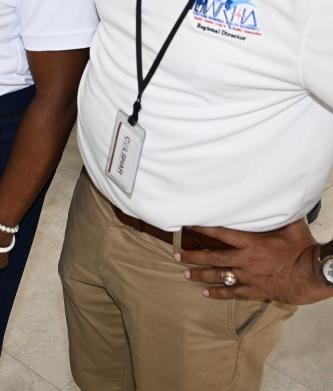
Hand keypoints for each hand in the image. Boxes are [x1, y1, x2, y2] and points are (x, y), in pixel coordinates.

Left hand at [177, 219, 332, 303]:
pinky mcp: (256, 290)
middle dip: (193, 256)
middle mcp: (245, 260)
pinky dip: (218, 294)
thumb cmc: (304, 250)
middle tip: (177, 256)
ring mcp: (249, 277)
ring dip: (200, 275)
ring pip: (219, 276)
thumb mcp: (292, 228)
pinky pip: (233, 293)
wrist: (315, 275)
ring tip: (185, 274)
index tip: (188, 225)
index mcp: (251, 243)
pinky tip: (206, 294)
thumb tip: (279, 198)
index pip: (221, 233)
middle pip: (213, 257)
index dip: (203, 228)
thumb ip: (280, 215)